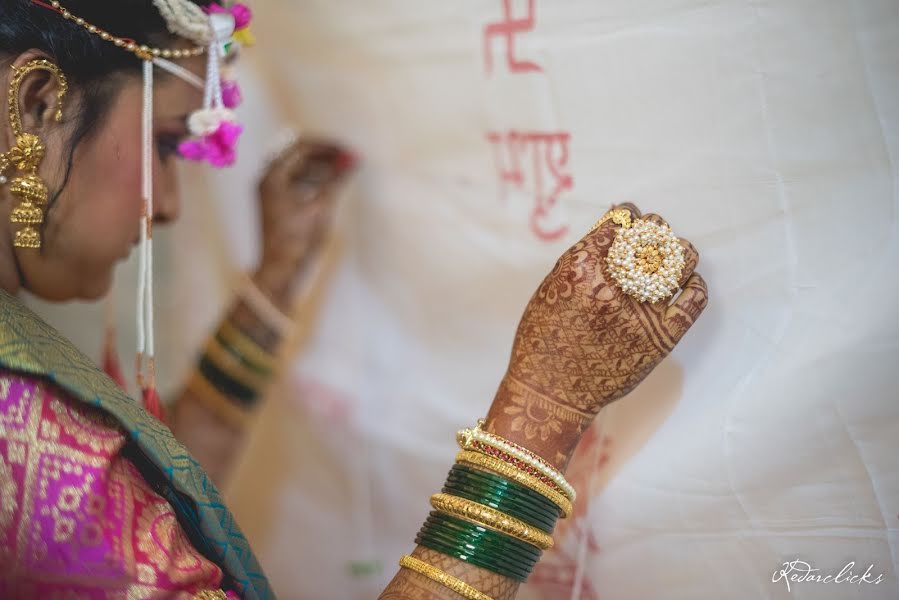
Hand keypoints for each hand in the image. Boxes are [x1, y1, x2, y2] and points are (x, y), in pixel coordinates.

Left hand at [252, 138, 354, 308]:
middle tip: (347, 159)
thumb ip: (336, 179)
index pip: (302, 146)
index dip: (327, 146)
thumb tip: (352, 159)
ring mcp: (271, 193)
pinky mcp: (277, 205)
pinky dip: (313, 181)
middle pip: (298, 156)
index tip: (347, 151)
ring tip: (342, 172)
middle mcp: (267, 180)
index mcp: (272, 176)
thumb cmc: (298, 239)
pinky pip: (296, 183)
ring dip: (321, 168)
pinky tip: (330, 186)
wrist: (281, 270)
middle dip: (324, 156)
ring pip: (298, 169)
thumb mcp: (321, 206)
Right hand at [486, 203, 707, 468]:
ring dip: (678, 251)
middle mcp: (611, 286)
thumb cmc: (543, 340)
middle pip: (652, 236)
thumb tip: (613, 226)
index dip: (627, 215)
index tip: (629, 219)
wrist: (550, 393)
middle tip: (651, 236)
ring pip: (679, 261)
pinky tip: (686, 283)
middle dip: (653, 230)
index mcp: (579, 269)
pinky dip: (695, 286)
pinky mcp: (660, 338)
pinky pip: (693, 301)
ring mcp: (639, 312)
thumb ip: (581, 258)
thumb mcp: (550, 288)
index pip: (619, 221)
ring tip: (671, 255)